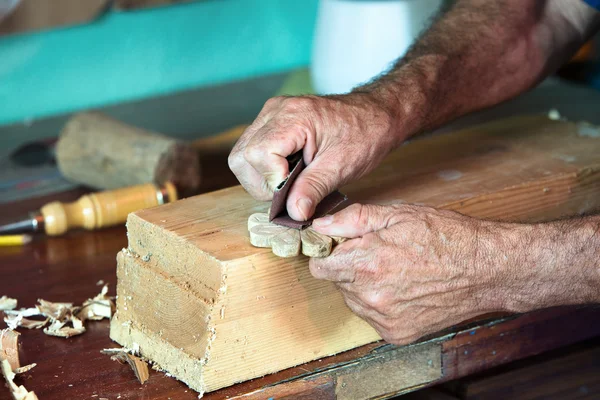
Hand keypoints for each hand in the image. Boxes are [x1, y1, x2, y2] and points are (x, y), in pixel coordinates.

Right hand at [228, 93, 402, 220]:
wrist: (377, 115)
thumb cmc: (365, 134)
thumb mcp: (341, 167)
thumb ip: (313, 189)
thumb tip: (293, 213)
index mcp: (293, 117)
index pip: (257, 155)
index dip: (272, 180)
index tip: (294, 190)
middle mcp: (276, 111)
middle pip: (242, 157)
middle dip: (261, 183)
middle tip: (290, 192)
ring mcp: (272, 115)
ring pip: (243, 155)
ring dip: (262, 177)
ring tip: (291, 182)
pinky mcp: (274, 122)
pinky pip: (254, 149)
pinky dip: (266, 168)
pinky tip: (290, 171)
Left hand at [310, 203, 502, 344]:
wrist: (488, 270)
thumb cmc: (448, 237)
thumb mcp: (399, 214)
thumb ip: (353, 220)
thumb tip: (321, 225)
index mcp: (366, 262)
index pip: (319, 267)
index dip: (328, 253)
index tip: (339, 247)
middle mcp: (371, 295)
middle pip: (337, 283)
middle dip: (350, 267)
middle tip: (379, 253)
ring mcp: (384, 318)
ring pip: (354, 300)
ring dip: (365, 285)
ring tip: (397, 270)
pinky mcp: (396, 334)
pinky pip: (373, 316)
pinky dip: (382, 303)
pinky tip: (405, 288)